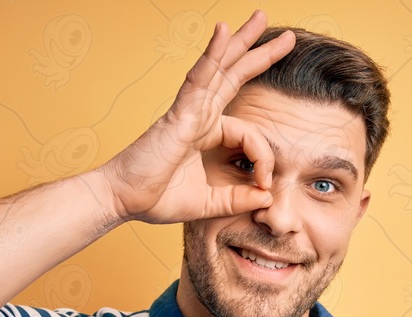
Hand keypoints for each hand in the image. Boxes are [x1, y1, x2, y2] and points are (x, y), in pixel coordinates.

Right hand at [100, 10, 294, 224]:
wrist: (124, 200)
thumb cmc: (155, 199)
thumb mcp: (208, 203)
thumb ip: (236, 199)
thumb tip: (266, 198)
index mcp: (204, 133)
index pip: (248, 132)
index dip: (264, 157)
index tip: (264, 184)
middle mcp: (198, 116)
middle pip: (233, 77)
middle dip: (259, 55)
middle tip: (287, 38)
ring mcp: (188, 111)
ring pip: (220, 69)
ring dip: (241, 43)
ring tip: (261, 18)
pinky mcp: (179, 114)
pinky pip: (199, 78)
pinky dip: (212, 54)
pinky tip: (223, 31)